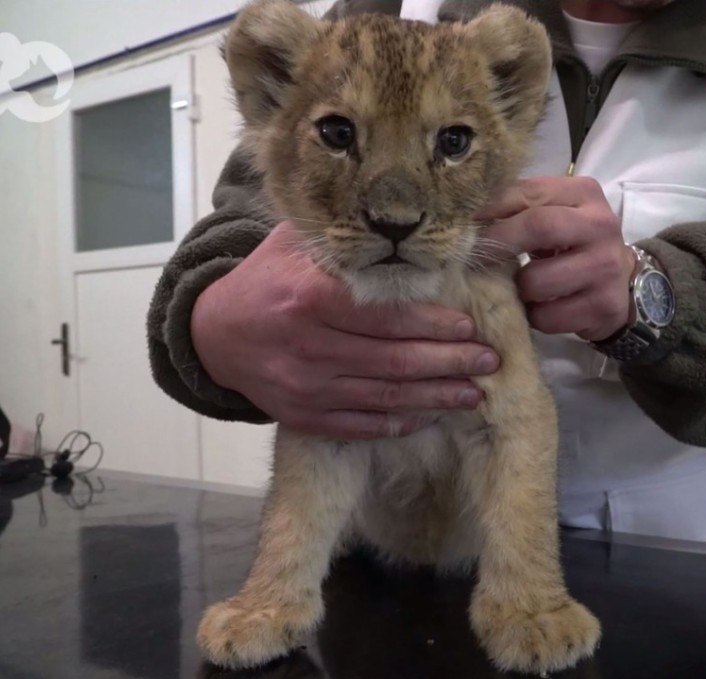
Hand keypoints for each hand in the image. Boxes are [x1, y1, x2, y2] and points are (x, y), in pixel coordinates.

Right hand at [191, 222, 499, 439]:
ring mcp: (306, 388)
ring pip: (385, 396)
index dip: (431, 324)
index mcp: (308, 298)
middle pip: (394, 360)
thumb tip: (405, 224)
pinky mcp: (303, 417)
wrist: (214, 334)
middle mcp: (308, 347)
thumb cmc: (266, 282)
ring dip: (436, 397)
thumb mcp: (292, 246)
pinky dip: (399, 422)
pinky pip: (361, 425)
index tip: (469, 325)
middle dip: (449, 362)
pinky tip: (431, 415)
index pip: (383, 316)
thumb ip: (342, 239)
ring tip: (475, 393)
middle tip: (490, 361)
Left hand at [477, 177, 635, 341]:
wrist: (625, 284)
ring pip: (537, 281)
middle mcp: (600, 226)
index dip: (491, 208)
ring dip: (518, 289)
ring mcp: (605, 268)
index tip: (466, 222)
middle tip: (478, 256)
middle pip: (538, 226)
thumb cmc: (575, 245)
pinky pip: (547, 317)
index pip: (529, 192)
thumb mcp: (556, 216)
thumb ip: (521, 208)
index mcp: (585, 194)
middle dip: (500, 242)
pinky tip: (542, 308)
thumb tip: (468, 216)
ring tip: (523, 287)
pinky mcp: (603, 306)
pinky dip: (535, 316)